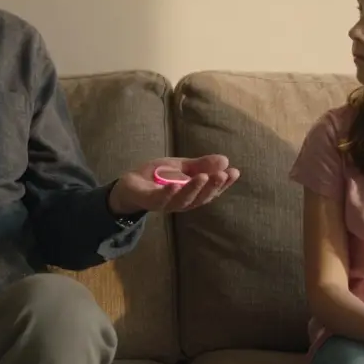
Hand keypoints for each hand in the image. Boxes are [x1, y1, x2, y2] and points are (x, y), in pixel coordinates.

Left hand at [108, 155, 240, 214]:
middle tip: (223, 174)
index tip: (235, 172)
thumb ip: (200, 165)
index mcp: (192, 194)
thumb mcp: (181, 167)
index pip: (211, 190)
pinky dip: (169, 193)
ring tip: (203, 177)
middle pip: (201, 198)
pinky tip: (175, 184)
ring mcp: (167, 204)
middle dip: (213, 186)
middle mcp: (182, 202)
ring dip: (194, 189)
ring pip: (183, 200)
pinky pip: (161, 200)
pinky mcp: (150, 201)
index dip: (224, 184)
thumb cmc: (157, 177)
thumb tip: (225, 160)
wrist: (128, 185)